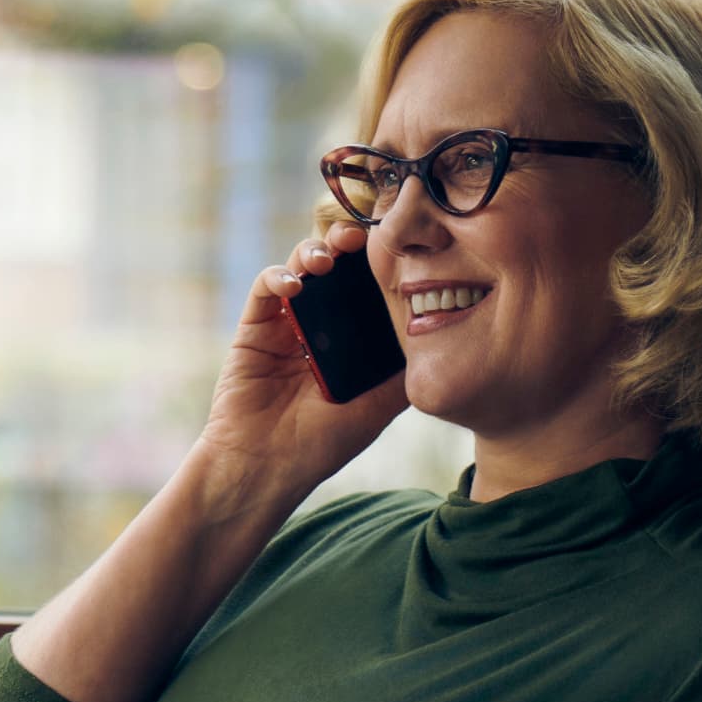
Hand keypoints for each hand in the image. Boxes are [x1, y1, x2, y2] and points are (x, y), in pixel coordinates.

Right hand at [190, 223, 406, 507]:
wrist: (265, 467)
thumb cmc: (320, 444)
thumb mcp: (377, 408)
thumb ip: (403, 372)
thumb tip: (447, 338)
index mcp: (350, 340)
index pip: (369, 287)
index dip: (382, 263)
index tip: (401, 247)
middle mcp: (320, 325)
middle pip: (338, 268)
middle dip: (350, 245)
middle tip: (365, 234)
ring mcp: (286, 322)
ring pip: (301, 266)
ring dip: (316, 251)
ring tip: (329, 256)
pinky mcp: (254, 327)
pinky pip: (266, 287)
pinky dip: (280, 276)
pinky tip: (295, 285)